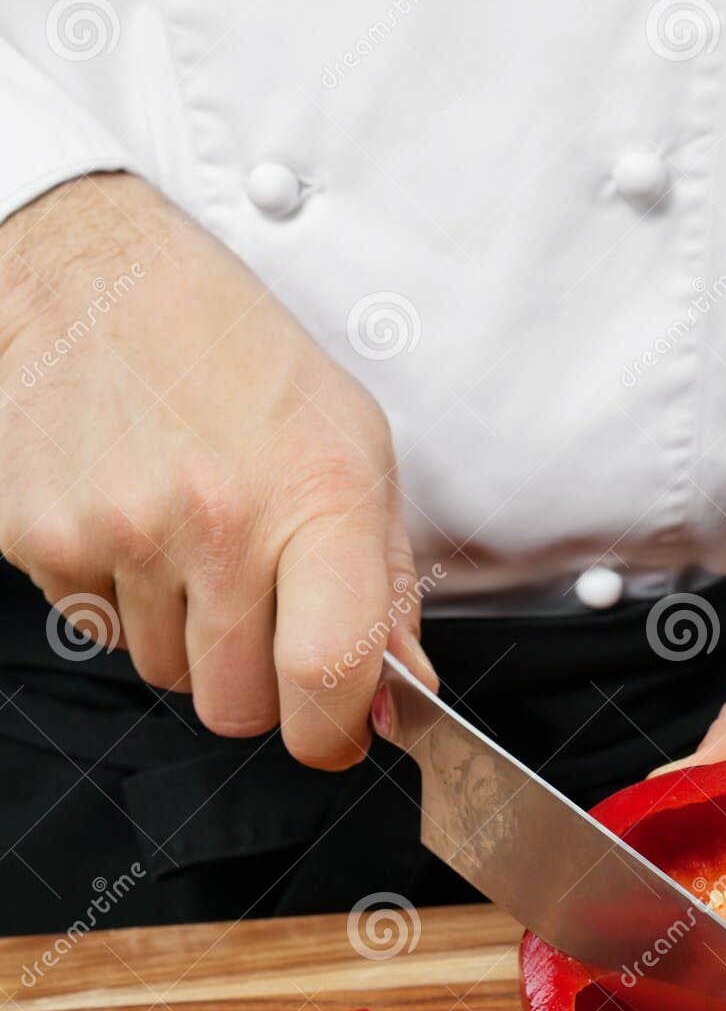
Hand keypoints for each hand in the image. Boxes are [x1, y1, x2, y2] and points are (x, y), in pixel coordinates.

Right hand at [0, 172, 434, 768]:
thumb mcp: (355, 449)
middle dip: (257, 683)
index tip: (335, 728)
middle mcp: (217, 519)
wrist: (95, 278)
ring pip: (169, 676)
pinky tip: (134, 521)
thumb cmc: (237, 358)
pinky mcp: (42, 538)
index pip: (326, 678)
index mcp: (316, 495)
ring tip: (190, 540)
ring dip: (187, 636)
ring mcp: (119, 532)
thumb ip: (385, 587)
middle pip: (239, 707)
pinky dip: (122, 601)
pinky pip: (100, 632)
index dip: (333, 732)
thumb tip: (397, 696)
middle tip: (257, 604)